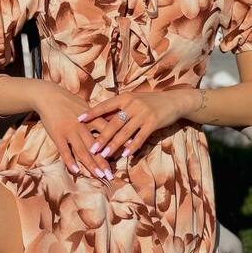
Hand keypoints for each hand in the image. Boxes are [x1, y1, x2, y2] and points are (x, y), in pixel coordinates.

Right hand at [30, 81, 114, 179]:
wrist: (48, 96)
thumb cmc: (69, 101)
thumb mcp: (86, 106)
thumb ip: (98, 117)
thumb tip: (114, 123)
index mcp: (92, 118)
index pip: (108, 131)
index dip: (118, 141)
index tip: (128, 151)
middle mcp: (82, 125)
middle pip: (95, 146)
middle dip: (104, 161)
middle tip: (111, 174)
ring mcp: (69, 131)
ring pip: (82, 150)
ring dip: (91, 164)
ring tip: (99, 176)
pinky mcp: (57, 135)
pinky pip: (64, 151)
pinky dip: (70, 161)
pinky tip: (76, 171)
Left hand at [76, 87, 199, 160]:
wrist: (174, 101)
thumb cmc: (150, 102)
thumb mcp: (134, 100)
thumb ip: (119, 108)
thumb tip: (101, 118)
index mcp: (125, 97)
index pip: (105, 106)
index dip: (92, 113)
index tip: (78, 120)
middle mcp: (133, 104)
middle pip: (113, 123)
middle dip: (101, 137)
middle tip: (91, 148)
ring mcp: (143, 113)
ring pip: (125, 132)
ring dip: (114, 145)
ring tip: (104, 155)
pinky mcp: (153, 122)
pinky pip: (140, 137)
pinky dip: (132, 146)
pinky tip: (126, 155)